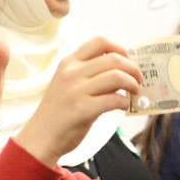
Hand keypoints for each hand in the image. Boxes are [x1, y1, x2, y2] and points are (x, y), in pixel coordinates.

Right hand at [17, 37, 142, 165]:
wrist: (40, 137)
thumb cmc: (59, 112)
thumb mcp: (69, 85)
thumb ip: (90, 74)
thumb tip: (122, 71)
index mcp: (69, 63)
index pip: (100, 42)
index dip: (121, 48)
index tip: (129, 59)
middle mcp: (72, 73)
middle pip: (114, 59)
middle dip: (133, 69)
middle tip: (139, 79)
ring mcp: (76, 91)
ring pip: (117, 77)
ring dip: (132, 84)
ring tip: (134, 92)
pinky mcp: (83, 110)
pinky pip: (114, 99)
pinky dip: (124, 102)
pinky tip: (123, 106)